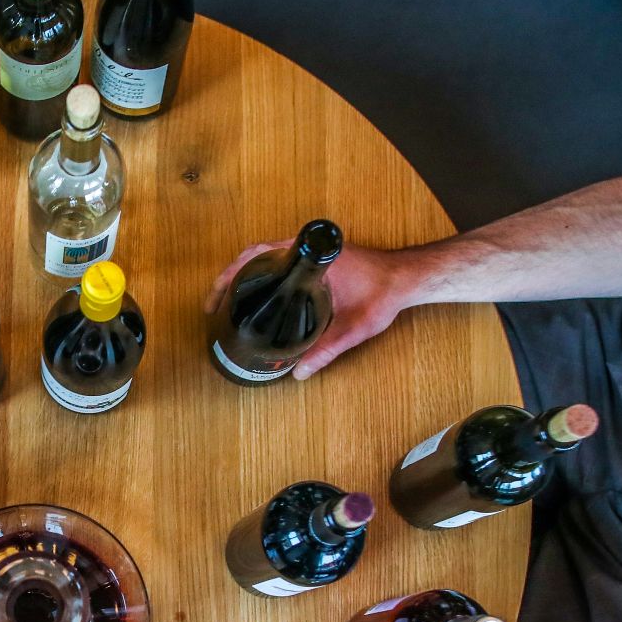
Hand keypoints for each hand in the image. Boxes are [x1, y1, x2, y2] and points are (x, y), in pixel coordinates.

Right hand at [204, 241, 419, 379]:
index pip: (258, 254)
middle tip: (214, 305)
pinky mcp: (314, 260)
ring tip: (228, 303)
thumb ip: (326, 350)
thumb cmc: (384, 294)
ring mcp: (308, 253)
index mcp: (309, 257)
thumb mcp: (353, 326)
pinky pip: (278, 262)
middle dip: (230, 278)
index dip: (232, 272)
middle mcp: (304, 248)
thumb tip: (297, 373)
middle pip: (253, 255)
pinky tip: (257, 297)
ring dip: (244, 276)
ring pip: (264, 258)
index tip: (218, 295)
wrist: (406, 278)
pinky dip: (262, 276)